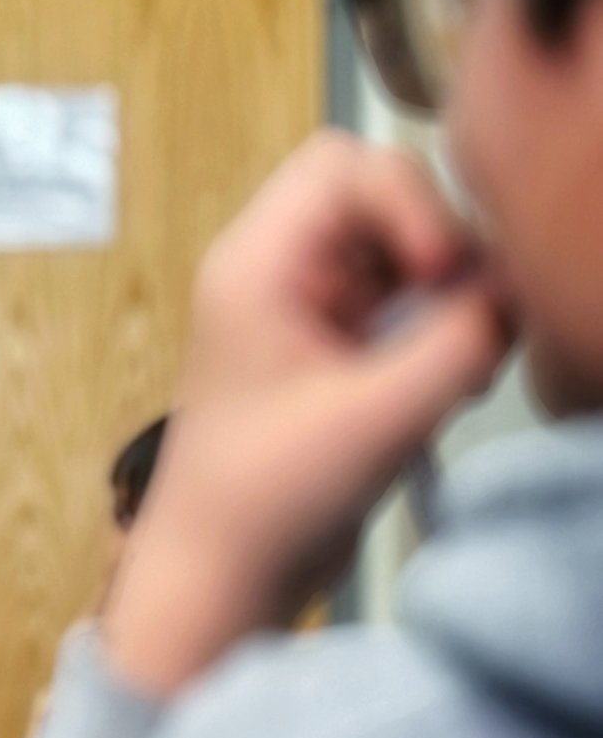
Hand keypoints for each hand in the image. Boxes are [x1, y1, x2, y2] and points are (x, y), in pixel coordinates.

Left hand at [102, 133, 513, 696]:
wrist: (222, 571)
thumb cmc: (271, 495)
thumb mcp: (379, 416)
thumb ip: (458, 341)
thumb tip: (514, 292)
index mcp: (258, 263)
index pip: (342, 166)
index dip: (409, 200)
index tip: (439, 273)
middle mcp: (278, 268)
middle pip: (375, 191)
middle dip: (435, 236)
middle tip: (461, 307)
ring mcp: (307, 305)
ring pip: (398, 244)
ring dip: (444, 285)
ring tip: (452, 358)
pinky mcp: (336, 345)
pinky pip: (404, 296)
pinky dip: (438, 322)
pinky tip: (446, 381)